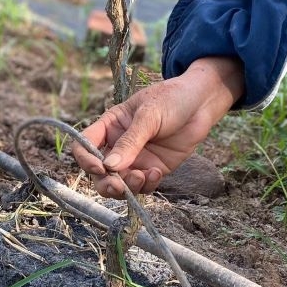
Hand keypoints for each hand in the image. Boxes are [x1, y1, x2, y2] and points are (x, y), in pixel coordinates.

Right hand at [72, 57, 244, 197]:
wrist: (202, 103)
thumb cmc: (171, 99)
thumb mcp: (149, 115)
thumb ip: (130, 141)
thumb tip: (109, 167)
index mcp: (109, 127)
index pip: (84, 146)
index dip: (86, 159)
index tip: (100, 168)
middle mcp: (118, 146)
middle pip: (99, 173)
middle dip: (106, 183)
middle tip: (119, 187)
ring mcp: (136, 160)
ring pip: (120, 184)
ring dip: (127, 187)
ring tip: (143, 177)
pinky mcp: (154, 169)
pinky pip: (143, 185)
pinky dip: (147, 185)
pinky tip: (157, 172)